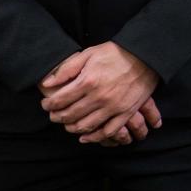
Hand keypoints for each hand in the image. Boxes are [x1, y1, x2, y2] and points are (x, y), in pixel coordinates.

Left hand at [41, 43, 159, 137]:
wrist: (145, 56)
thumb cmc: (115, 53)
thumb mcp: (88, 54)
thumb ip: (67, 69)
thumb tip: (48, 83)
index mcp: (88, 81)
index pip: (60, 100)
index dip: (49, 104)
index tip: (45, 104)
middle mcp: (99, 97)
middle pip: (70, 115)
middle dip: (57, 117)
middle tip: (53, 116)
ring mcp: (113, 107)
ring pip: (86, 126)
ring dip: (72, 128)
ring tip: (67, 125)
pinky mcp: (126, 112)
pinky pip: (108, 131)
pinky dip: (95, 137)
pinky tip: (86, 137)